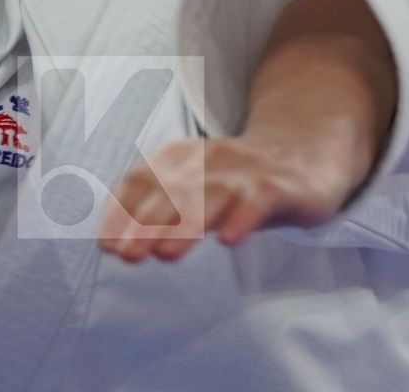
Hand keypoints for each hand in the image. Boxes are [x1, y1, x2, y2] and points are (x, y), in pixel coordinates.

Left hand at [96, 131, 357, 262]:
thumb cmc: (236, 180)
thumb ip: (159, 212)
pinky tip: (230, 240)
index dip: (121, 212)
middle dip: (146, 223)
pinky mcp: (278, 187)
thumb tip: (115, 244)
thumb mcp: (193, 188)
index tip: (106, 245)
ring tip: (165, 254)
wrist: (303, 152)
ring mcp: (245, 172)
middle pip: (173, 191)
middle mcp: (209, 160)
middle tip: (127, 256)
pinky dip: (243, 218)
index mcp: (181, 158)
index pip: (142, 180)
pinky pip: (259, 200)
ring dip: (186, 223)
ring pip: (212, 195)